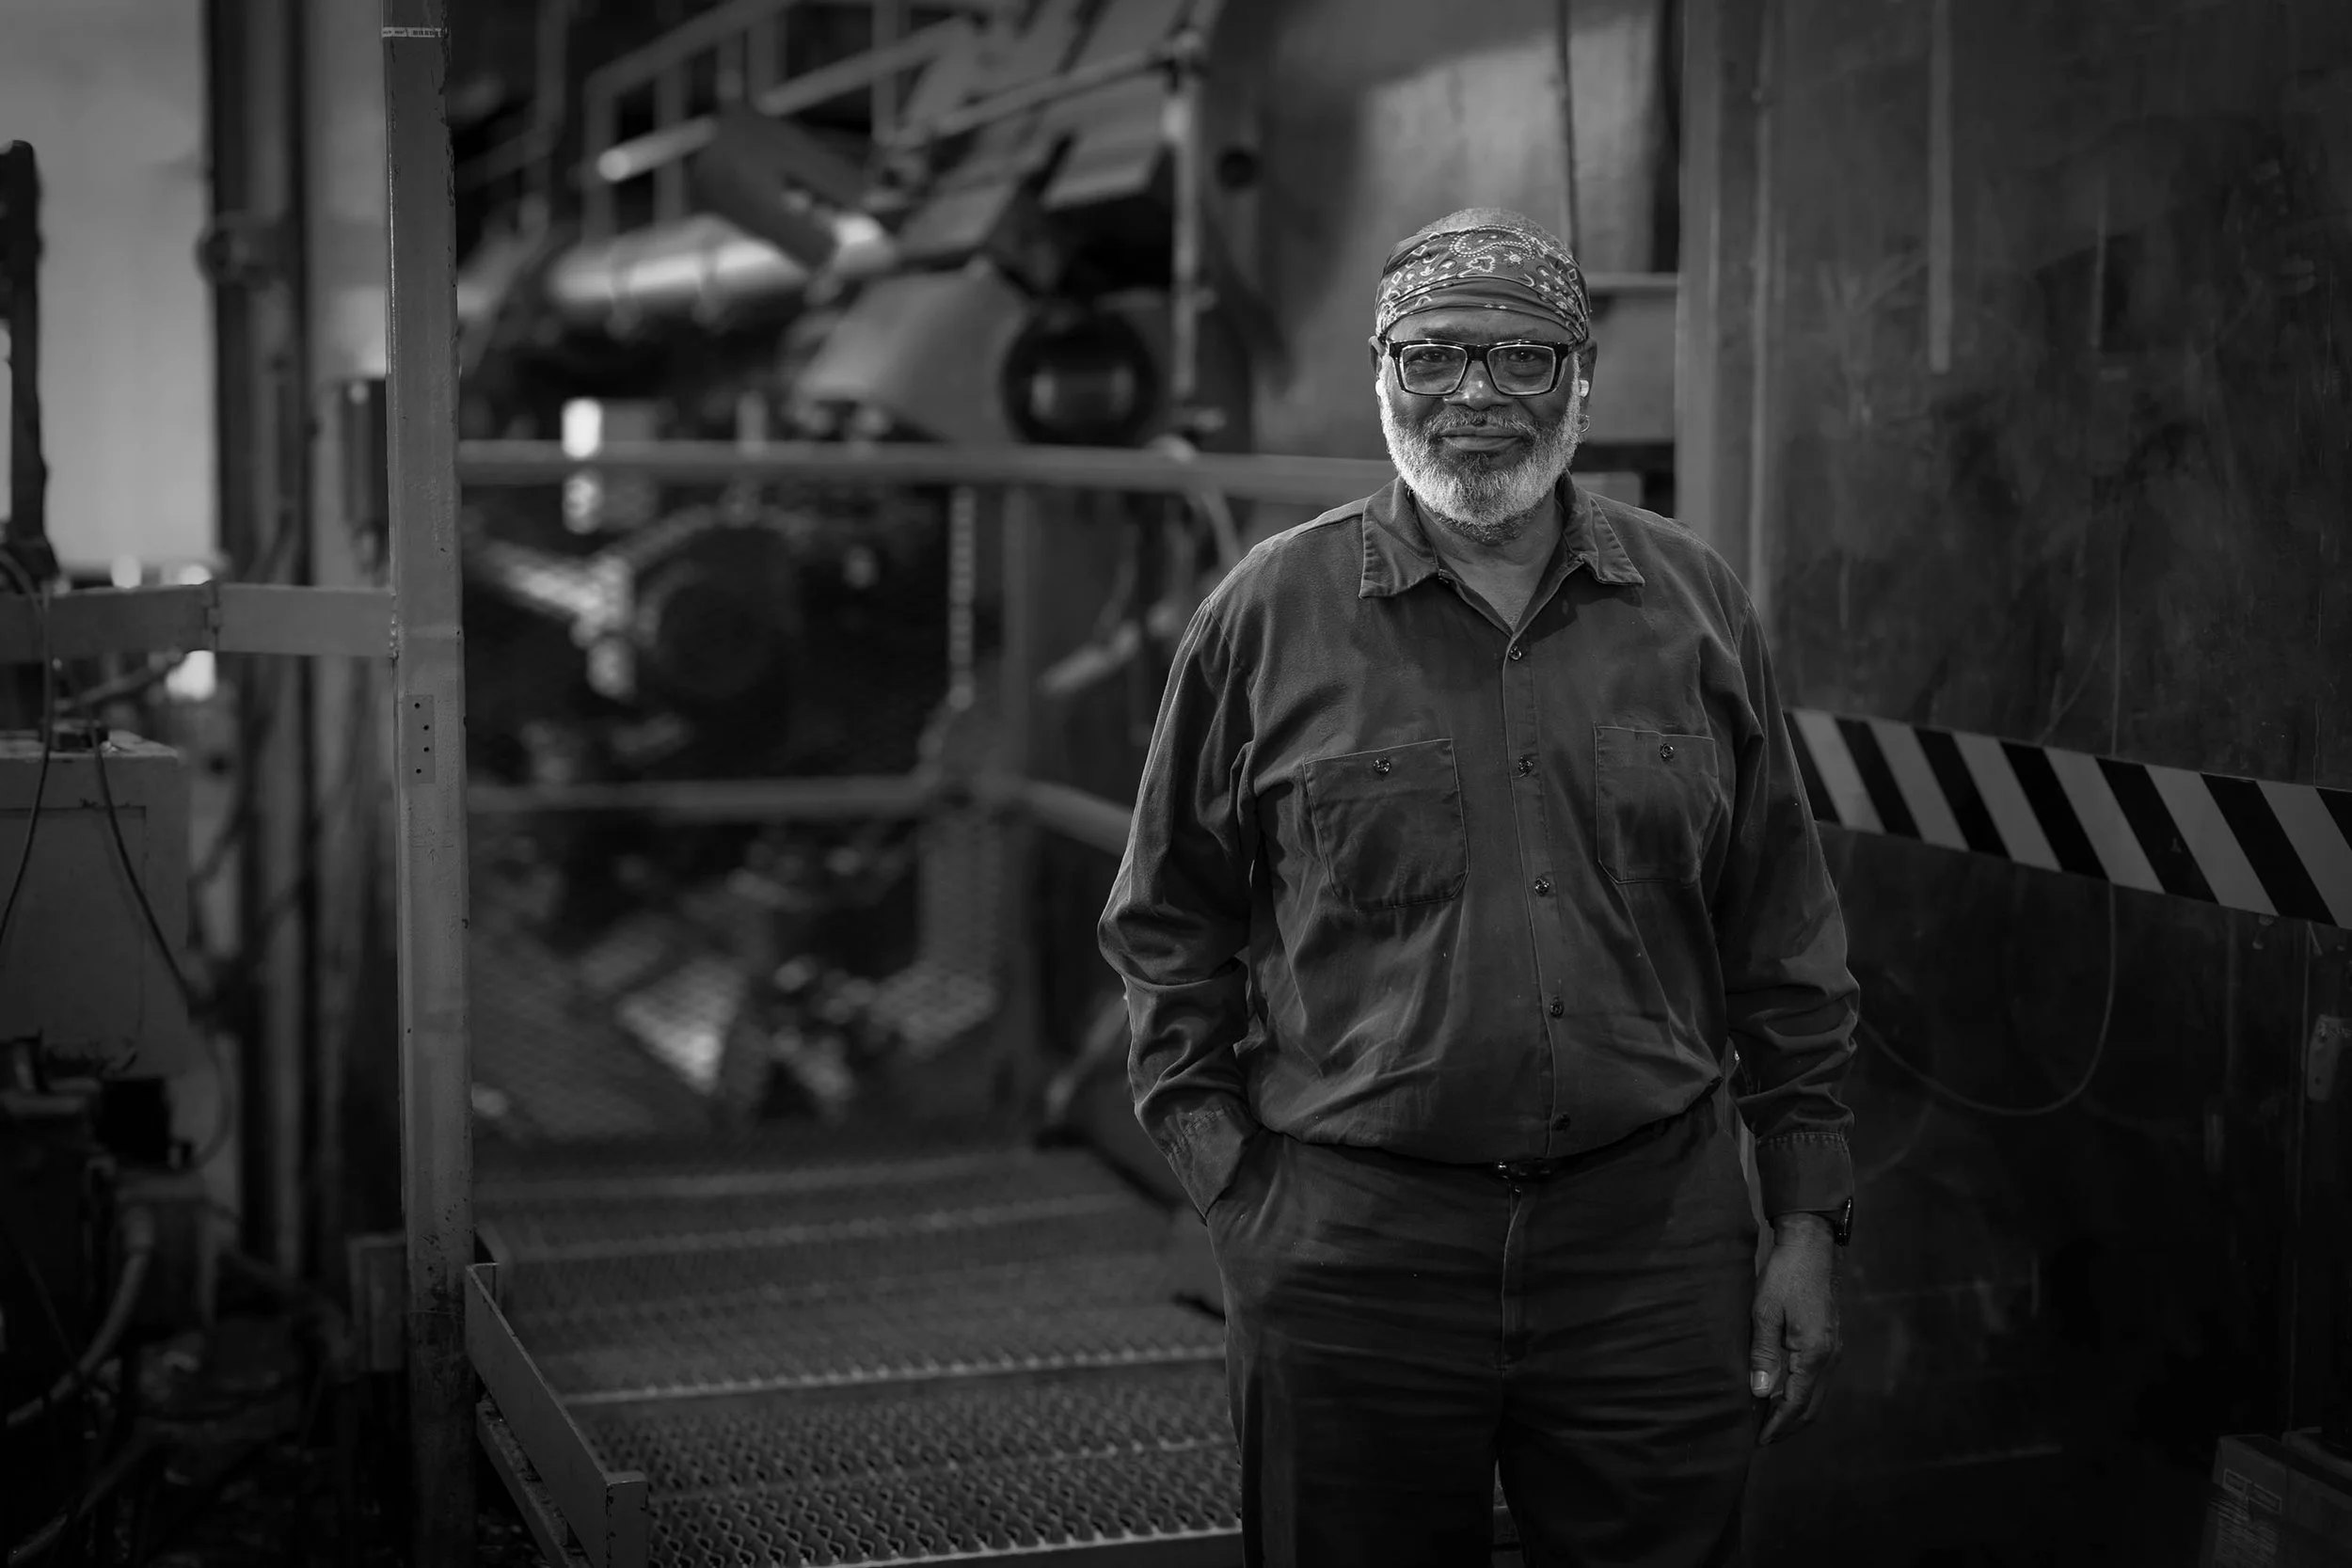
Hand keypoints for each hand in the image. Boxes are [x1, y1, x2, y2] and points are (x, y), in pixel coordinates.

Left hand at [1750, 1211, 1841, 1444]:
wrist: (1811, 1247)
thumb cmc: (1784, 1276)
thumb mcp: (1764, 1313)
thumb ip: (1763, 1354)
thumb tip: (1761, 1393)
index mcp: (1814, 1353)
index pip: (1796, 1404)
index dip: (1777, 1425)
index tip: (1757, 1440)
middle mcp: (1830, 1357)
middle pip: (1812, 1408)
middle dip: (1787, 1427)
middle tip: (1761, 1438)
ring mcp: (1834, 1350)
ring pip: (1817, 1397)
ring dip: (1795, 1413)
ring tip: (1768, 1421)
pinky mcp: (1831, 1342)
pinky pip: (1819, 1381)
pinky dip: (1802, 1396)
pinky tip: (1782, 1394)